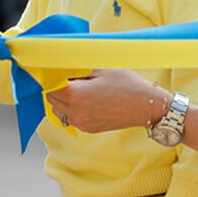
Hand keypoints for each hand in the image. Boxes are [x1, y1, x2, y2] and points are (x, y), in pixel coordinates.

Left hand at [46, 69, 164, 132]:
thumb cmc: (126, 84)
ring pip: (59, 111)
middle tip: (73, 79)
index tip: (59, 71)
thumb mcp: (100, 69)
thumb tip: (60, 67)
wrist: (146, 105)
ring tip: (80, 90)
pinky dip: (73, 109)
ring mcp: (82, 123)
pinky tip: (88, 100)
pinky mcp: (88, 129)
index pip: (50, 86)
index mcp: (75, 95)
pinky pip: (71, 118)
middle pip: (52, 99)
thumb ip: (77, 69)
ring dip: (63, 100)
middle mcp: (75, 113)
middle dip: (58, 88)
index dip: (54, 77)